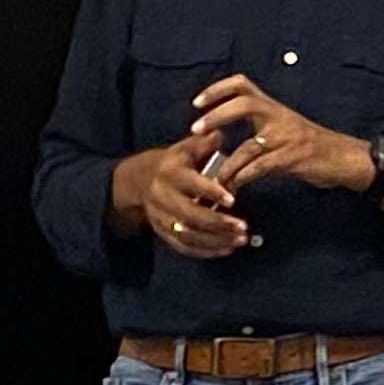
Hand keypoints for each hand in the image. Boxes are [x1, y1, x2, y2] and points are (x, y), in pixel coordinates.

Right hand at [112, 137, 255, 259]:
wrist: (140, 180)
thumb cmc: (174, 162)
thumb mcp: (187, 147)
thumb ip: (205, 143)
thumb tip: (220, 133)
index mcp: (171, 173)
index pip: (192, 185)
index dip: (211, 193)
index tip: (232, 199)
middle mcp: (164, 197)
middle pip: (190, 215)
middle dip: (218, 223)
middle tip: (243, 227)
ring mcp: (162, 218)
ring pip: (188, 235)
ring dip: (215, 240)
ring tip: (240, 240)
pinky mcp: (163, 232)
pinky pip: (183, 247)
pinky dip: (205, 251)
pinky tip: (226, 249)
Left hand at [189, 75, 374, 196]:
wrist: (344, 158)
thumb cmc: (313, 145)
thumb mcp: (286, 127)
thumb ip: (259, 125)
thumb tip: (223, 131)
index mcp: (274, 108)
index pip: (243, 85)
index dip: (218, 89)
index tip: (197, 102)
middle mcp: (279, 117)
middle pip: (245, 104)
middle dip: (217, 115)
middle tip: (196, 129)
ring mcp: (286, 137)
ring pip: (249, 146)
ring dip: (226, 165)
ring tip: (212, 180)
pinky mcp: (292, 158)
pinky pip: (260, 168)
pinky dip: (242, 179)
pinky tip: (232, 188)